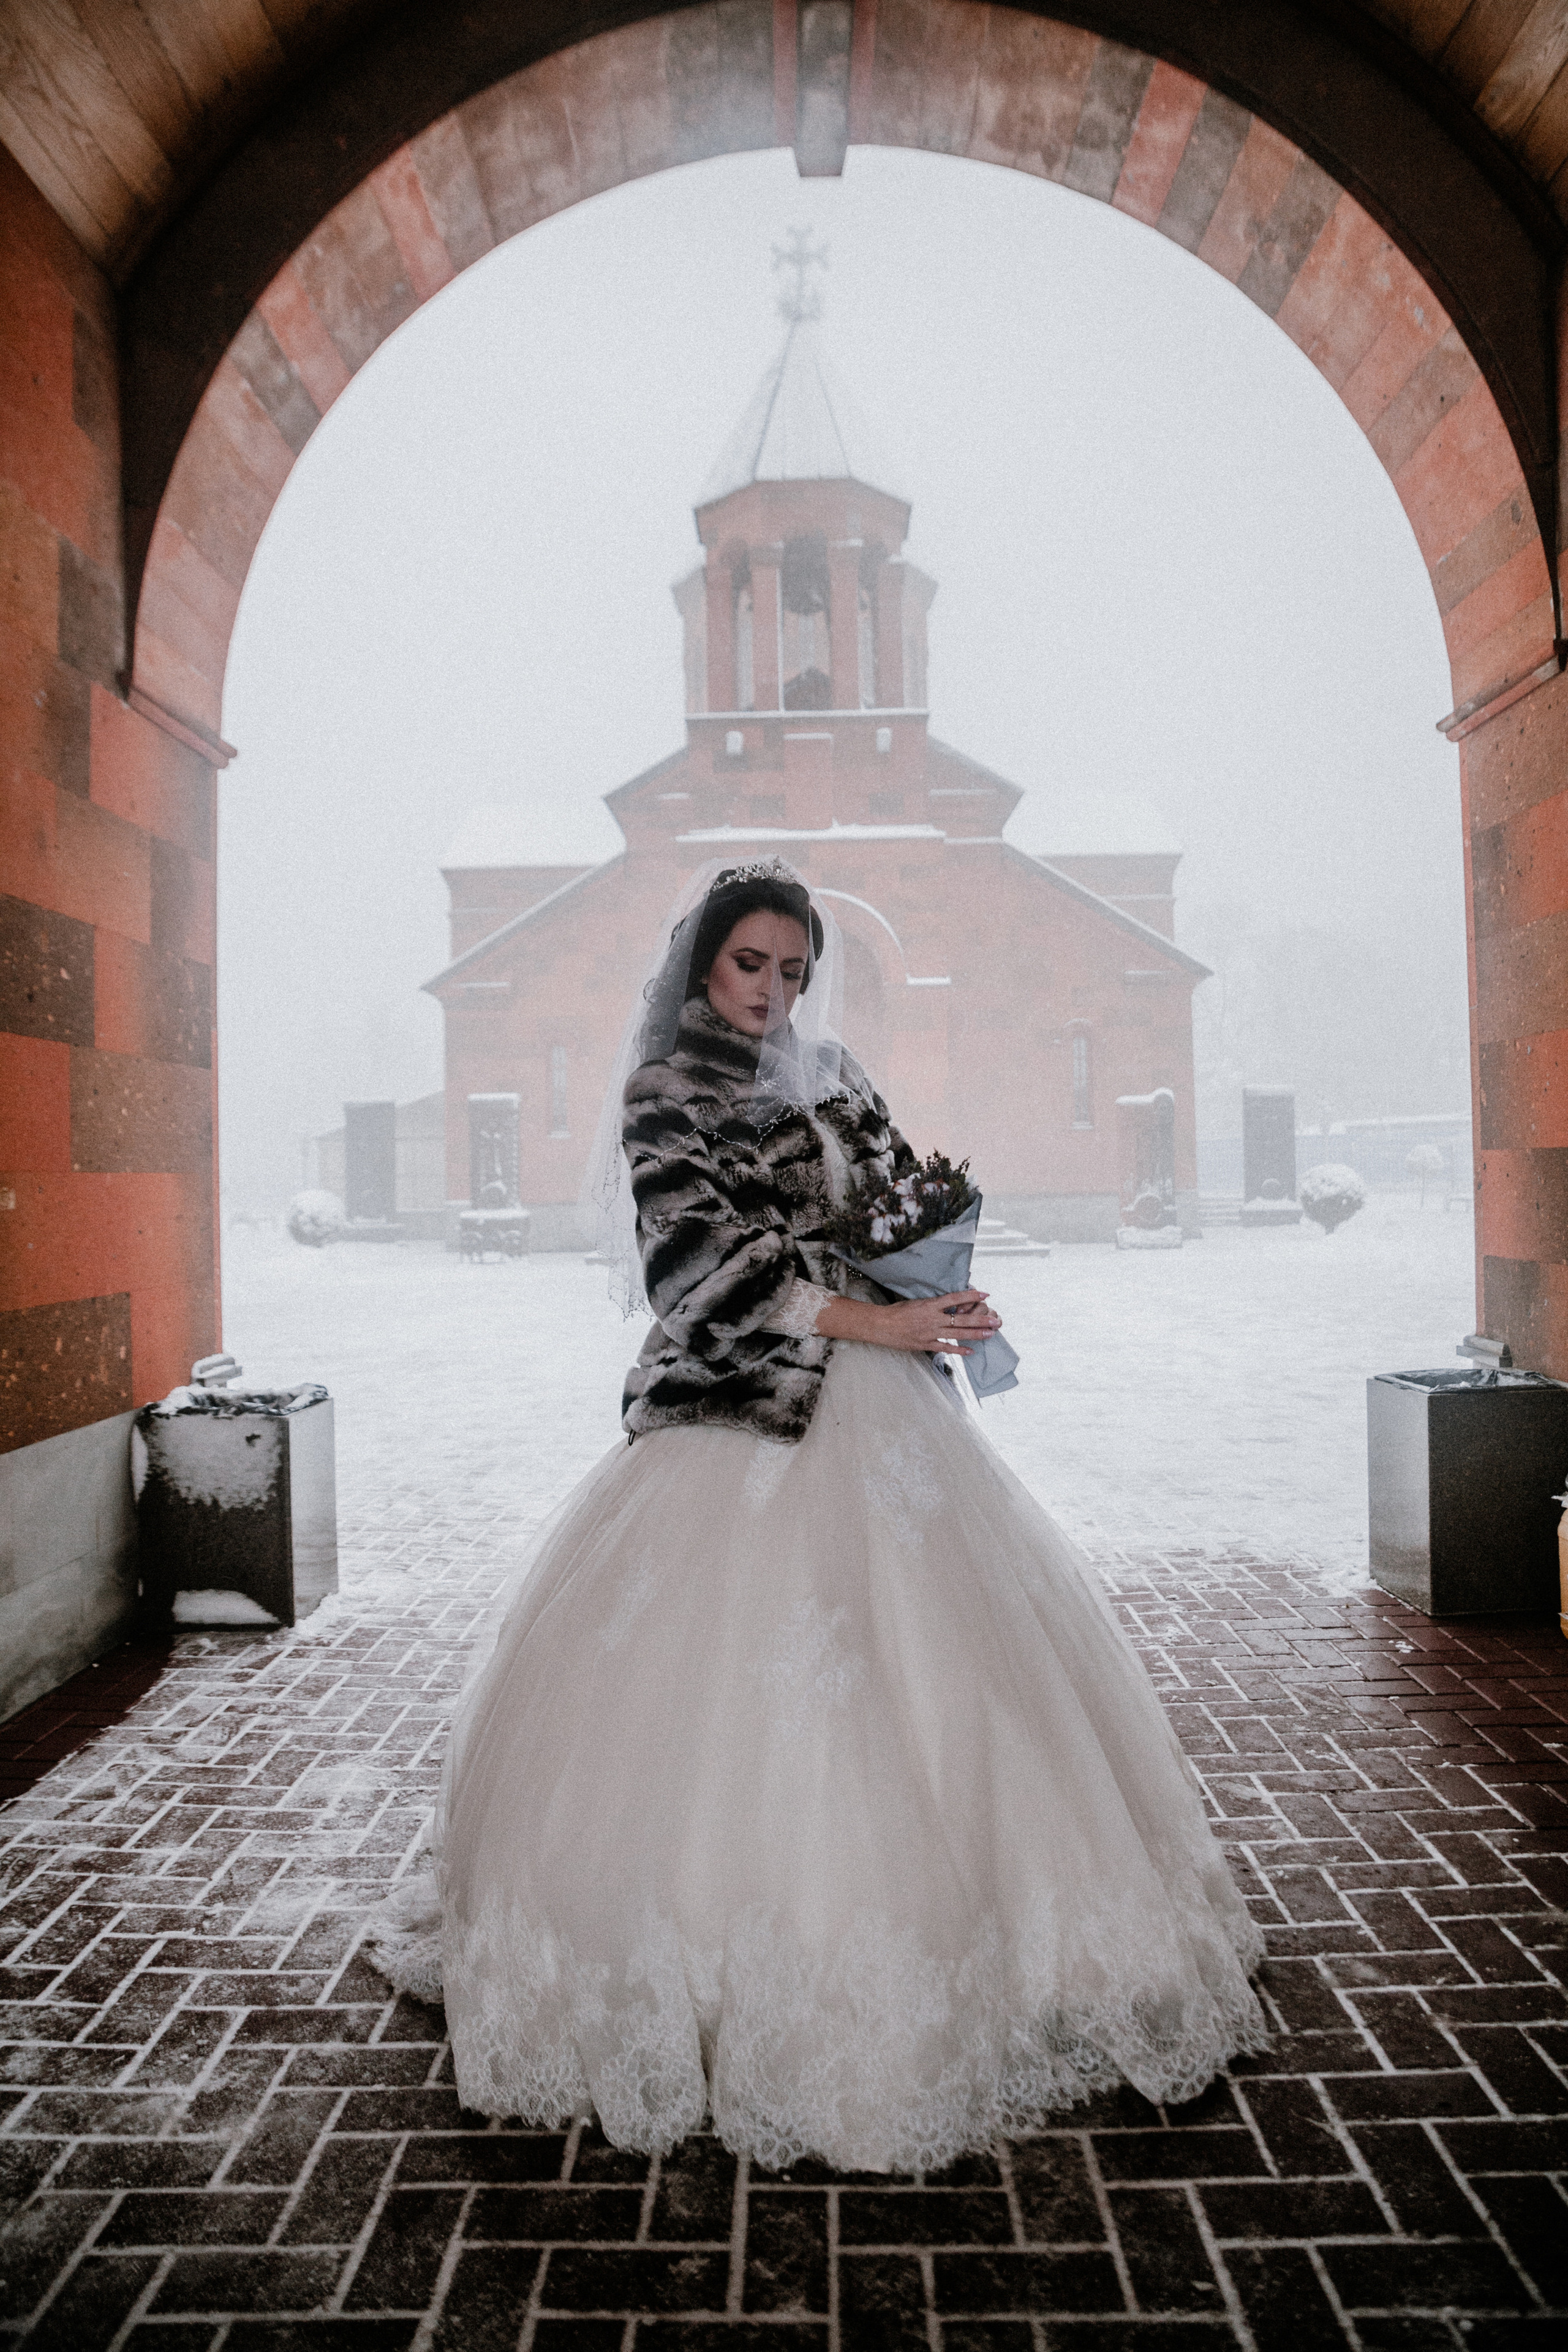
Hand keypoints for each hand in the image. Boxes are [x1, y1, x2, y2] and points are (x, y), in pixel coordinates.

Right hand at [815, 1288, 1001, 1354]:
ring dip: (976, 1333)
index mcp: (930, 1305)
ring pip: (958, 1333)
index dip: (971, 1295)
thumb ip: (933, 1304)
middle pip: (962, 1318)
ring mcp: (930, 1332)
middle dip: (981, 1319)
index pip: (955, 1298)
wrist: (881, 1325)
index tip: (985, 1293)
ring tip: (991, 1333)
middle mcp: (933, 1318)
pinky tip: (971, 1351)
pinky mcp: (926, 1344)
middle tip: (996, 1319)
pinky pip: (946, 1348)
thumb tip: (949, 1303)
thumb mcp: (916, 1302)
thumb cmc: (896, 1311)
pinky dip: (959, 1350)